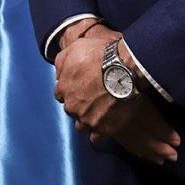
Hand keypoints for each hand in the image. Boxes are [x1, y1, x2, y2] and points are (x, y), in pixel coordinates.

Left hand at [54, 35, 179, 164]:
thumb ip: (62, 61)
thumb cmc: (102, 54)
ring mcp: (86, 118)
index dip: (70, 88)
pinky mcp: (102, 128)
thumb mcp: (76, 47)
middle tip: (92, 96)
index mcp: (64, 87)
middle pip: (71, 109)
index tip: (80, 85)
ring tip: (99, 111)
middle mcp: (72, 105)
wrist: (126, 67)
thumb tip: (58, 73)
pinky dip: (99, 132)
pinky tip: (105, 124)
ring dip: (87, 119)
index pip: (60, 93)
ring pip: (81, 125)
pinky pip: (95, 138)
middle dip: (78, 104)